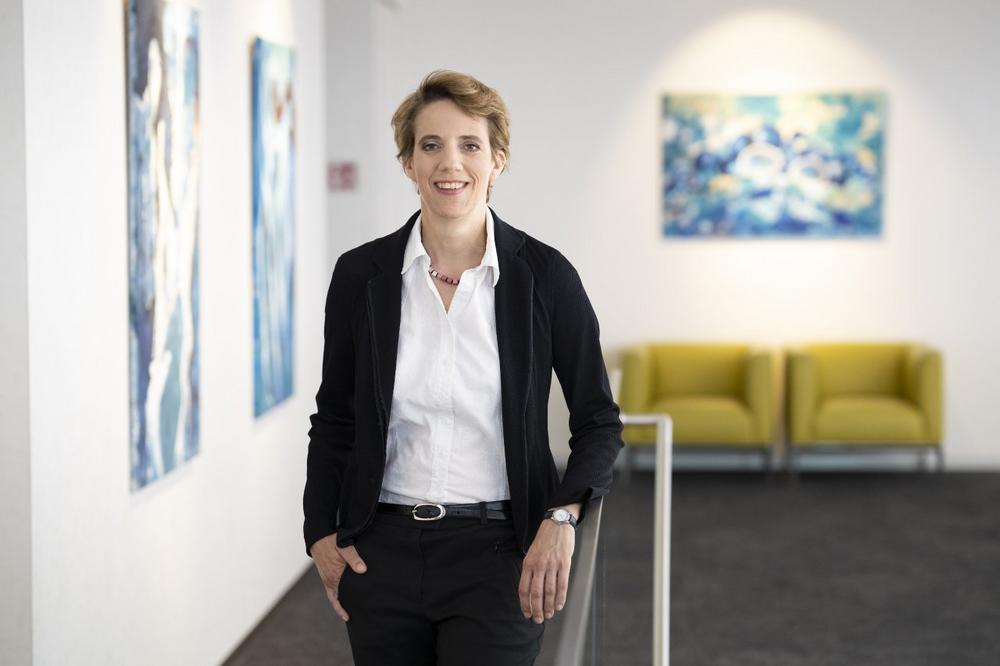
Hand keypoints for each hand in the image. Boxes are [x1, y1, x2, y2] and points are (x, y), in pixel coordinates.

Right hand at [311, 533, 367, 620]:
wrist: (318, 536)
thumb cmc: (331, 541)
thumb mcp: (343, 547)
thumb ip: (353, 558)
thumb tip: (363, 570)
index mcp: (334, 576)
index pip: (342, 596)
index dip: (347, 606)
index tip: (351, 617)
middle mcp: (329, 580)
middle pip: (338, 598)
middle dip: (346, 607)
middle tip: (356, 616)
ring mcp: (327, 579)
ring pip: (335, 596)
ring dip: (342, 603)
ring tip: (352, 611)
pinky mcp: (326, 575)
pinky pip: (331, 591)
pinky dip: (336, 597)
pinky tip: (343, 598)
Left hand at [519, 505, 579, 622]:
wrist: (557, 524)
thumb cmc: (545, 540)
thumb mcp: (532, 553)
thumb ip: (531, 570)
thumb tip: (530, 590)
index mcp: (528, 563)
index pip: (524, 588)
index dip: (525, 604)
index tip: (526, 613)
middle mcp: (538, 565)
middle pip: (536, 593)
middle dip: (536, 609)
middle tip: (537, 620)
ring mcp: (551, 565)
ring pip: (549, 591)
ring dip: (548, 606)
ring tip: (548, 615)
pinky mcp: (564, 564)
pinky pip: (562, 584)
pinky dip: (560, 598)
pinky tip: (559, 605)